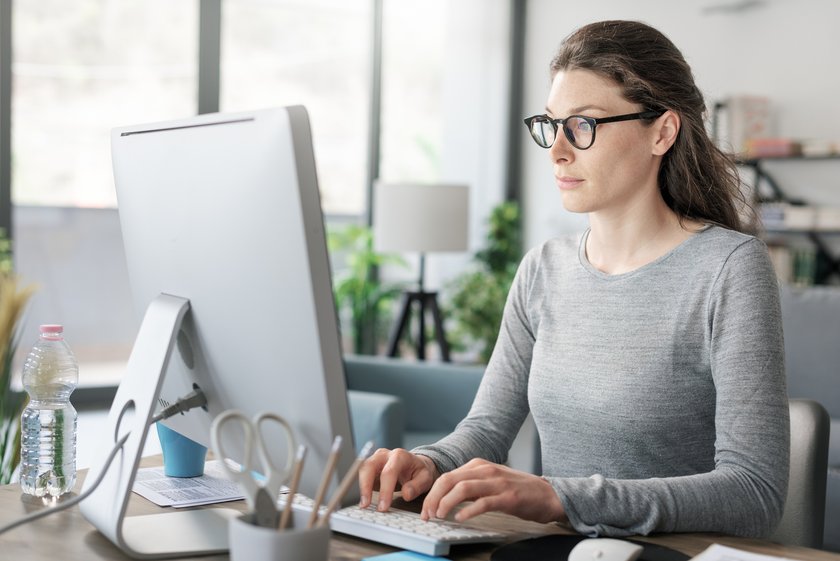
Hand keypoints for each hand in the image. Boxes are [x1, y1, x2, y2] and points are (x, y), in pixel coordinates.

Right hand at [357, 448, 439, 510]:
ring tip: (364, 504)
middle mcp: (385, 455)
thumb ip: (417, 486)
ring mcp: (376, 459)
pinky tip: (365, 501)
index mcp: (400, 456)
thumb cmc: (419, 471)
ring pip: (363, 469)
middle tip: (366, 504)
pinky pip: (362, 476)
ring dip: (361, 487)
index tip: (383, 506)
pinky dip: (361, 488)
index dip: (385, 490)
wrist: (415, 465)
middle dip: (366, 486)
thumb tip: (406, 494)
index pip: (389, 472)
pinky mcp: (370, 467)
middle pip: (370, 466)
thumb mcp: (425, 478)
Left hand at [420, 458, 565, 523]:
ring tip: (440, 516)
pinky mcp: (507, 497)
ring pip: (462, 489)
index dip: (432, 493)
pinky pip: (483, 502)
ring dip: (446, 503)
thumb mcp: (490, 481)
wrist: (548, 494)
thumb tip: (445, 497)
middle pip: (449, 480)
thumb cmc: (518, 490)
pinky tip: (460, 518)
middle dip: (434, 498)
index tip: (426, 509)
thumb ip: (470, 485)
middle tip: (428, 514)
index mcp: (479, 465)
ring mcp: (497, 483)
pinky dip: (468, 511)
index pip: (446, 476)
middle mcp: (486, 470)